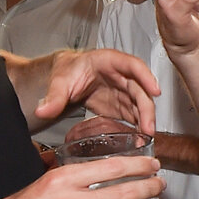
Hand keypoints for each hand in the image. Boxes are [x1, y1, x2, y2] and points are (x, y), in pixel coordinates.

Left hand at [32, 48, 162, 136]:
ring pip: (139, 103)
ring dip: (144, 120)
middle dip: (147, 109)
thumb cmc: (67, 70)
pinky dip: (137, 125)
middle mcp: (120, 75)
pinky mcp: (120, 104)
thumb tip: (43, 110)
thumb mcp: (59, 81)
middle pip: (140, 89)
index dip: (146, 77)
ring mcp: (122, 90)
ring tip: (146, 137)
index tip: (154, 91)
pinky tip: (139, 137)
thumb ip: (53, 96)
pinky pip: (133, 114)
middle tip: (148, 128)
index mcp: (108, 61)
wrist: (66, 76)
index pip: (132, 65)